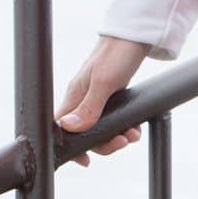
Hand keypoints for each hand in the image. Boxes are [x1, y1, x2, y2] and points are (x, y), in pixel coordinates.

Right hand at [55, 36, 151, 165]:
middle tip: (123, 141)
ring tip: (133, 134)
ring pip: (102, 131)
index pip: (61, 129)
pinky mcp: (110, 99)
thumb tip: (68, 129)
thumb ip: (88, 108)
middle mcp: (82, 100)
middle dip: (106, 144)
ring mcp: (96, 101)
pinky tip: (135, 127)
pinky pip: (114, 122)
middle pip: (86, 136)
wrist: (134, 38)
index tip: (86, 161)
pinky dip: (125, 128)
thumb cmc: (116, 55)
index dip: (71, 148)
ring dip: (118, 137)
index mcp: (74, 96)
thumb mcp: (103, 82)